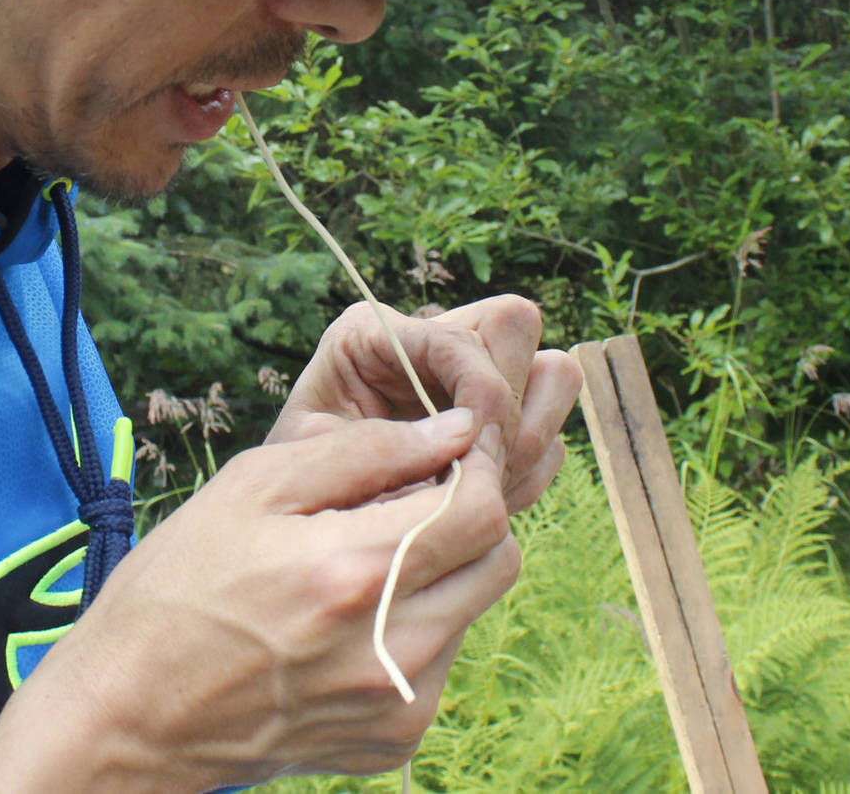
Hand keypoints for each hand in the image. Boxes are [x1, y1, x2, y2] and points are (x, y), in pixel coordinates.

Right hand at [0, 411, 517, 791]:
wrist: (129, 716)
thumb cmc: (175, 589)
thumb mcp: (250, 488)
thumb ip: (362, 450)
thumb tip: (453, 427)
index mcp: (352, 572)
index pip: (482, 508)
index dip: (475, 467)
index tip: (445, 453)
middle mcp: (391, 647)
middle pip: (498, 560)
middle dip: (468, 516)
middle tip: (404, 502)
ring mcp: (397, 703)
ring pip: (473, 609)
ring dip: (439, 572)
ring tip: (359, 565)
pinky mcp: (393, 740)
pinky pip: (441, 662)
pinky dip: (415, 629)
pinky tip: (346, 622)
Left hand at [267, 294, 583, 512]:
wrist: (303, 526)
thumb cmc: (296, 488)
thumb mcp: (316, 459)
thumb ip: (382, 446)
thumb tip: (467, 448)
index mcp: (374, 333)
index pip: (464, 337)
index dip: (482, 395)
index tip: (472, 459)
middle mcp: (430, 341)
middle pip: (518, 324)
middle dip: (509, 406)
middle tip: (477, 470)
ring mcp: (472, 380)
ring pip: (553, 374)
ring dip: (528, 438)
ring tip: (481, 489)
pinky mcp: (500, 427)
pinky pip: (549, 438)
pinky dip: (528, 475)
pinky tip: (483, 504)